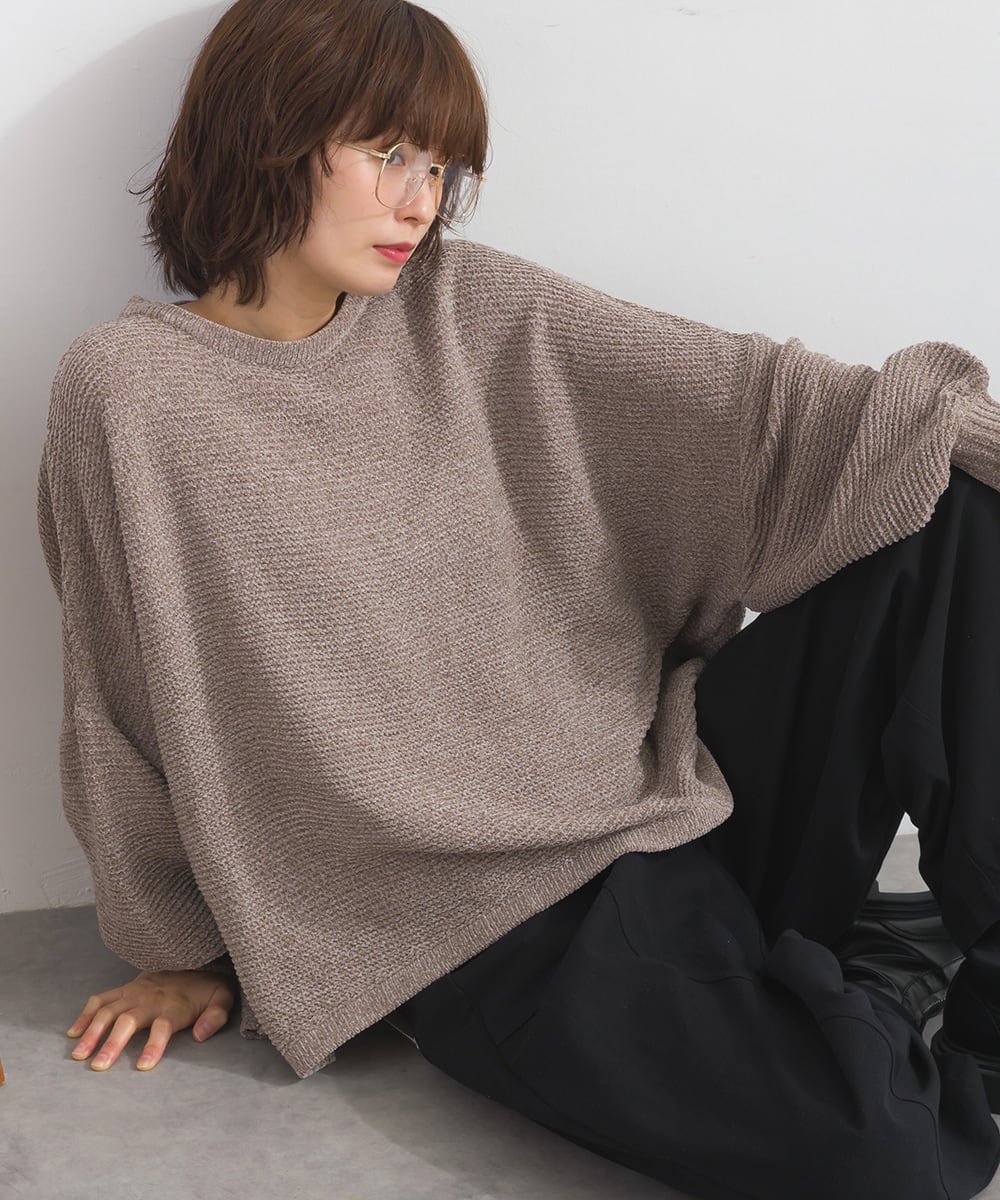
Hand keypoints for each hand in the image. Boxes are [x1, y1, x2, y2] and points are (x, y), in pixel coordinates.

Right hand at [66, 968, 236, 1071]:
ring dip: (92, 1032)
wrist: (196, 956)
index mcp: (175, 1005)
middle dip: (113, 1043)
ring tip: (79, 1055)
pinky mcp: (125, 988)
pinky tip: (73, 1032)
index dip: (154, 1045)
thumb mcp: (223, 997)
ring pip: (109, 1010)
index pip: (163, 1026)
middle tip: (98, 1067)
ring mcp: (135, 991)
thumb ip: (216, 1016)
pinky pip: (101, 999)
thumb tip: (200, 1035)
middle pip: (129, 1019)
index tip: (142, 1066)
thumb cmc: (208, 985)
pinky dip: (86, 1014)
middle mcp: (151, 998)